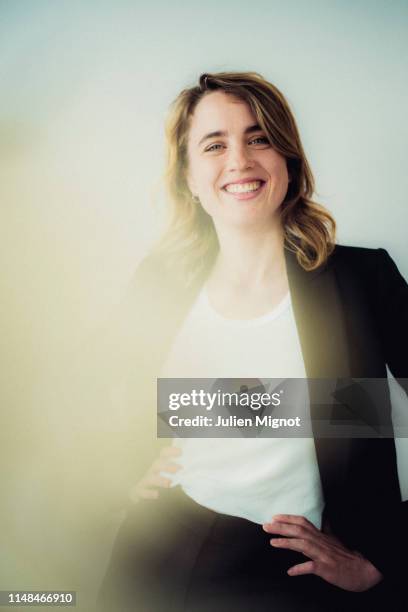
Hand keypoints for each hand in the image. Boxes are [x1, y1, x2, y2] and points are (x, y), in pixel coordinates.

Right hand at [129, 446, 181, 501]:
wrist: (139, 492)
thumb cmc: (156, 482)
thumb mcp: (166, 473)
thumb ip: (176, 470)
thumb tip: (190, 468)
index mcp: (159, 465)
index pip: (163, 454)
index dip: (171, 451)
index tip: (181, 452)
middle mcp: (152, 471)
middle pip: (157, 464)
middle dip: (168, 466)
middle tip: (179, 469)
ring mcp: (145, 481)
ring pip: (150, 479)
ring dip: (159, 480)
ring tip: (169, 483)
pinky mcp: (139, 492)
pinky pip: (142, 492)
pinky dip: (148, 493)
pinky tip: (156, 494)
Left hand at [263, 514, 382, 591]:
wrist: (364, 570)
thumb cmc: (347, 556)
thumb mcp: (335, 540)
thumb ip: (326, 529)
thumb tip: (323, 518)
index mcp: (321, 536)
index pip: (303, 522)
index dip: (288, 518)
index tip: (274, 517)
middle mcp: (321, 543)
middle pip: (299, 531)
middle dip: (281, 527)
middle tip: (266, 526)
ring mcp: (324, 555)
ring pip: (304, 545)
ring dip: (287, 543)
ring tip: (272, 542)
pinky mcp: (327, 569)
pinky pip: (312, 567)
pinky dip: (301, 569)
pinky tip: (290, 571)